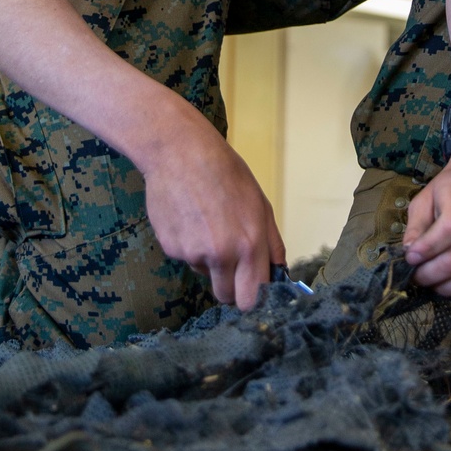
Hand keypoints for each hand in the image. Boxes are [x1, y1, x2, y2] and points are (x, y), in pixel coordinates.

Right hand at [136, 99, 284, 312]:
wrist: (179, 152)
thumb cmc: (225, 172)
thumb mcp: (259, 203)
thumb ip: (271, 243)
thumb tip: (278, 273)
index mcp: (250, 244)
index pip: (253, 298)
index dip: (253, 298)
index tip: (253, 291)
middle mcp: (222, 254)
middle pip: (227, 297)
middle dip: (231, 288)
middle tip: (231, 266)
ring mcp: (193, 253)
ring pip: (206, 275)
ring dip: (209, 261)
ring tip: (207, 224)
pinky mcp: (171, 248)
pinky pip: (186, 259)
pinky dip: (189, 246)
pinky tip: (190, 218)